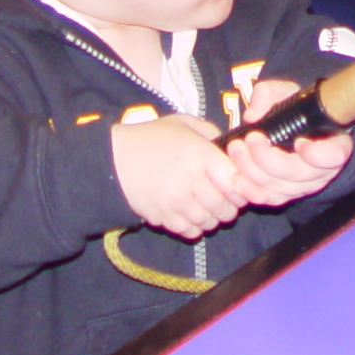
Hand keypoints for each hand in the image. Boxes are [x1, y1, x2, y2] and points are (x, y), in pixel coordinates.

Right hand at [111, 114, 244, 239]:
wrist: (113, 159)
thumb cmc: (151, 138)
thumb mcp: (182, 123)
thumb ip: (210, 132)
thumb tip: (231, 147)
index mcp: (200, 155)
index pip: (236, 181)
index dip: (240, 185)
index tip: (236, 183)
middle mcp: (191, 181)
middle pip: (225, 206)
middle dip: (229, 205)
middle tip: (224, 199)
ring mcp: (176, 202)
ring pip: (209, 222)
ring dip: (212, 217)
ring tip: (206, 207)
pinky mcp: (163, 218)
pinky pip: (189, 231)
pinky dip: (194, 227)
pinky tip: (190, 215)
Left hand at [223, 79, 351, 207]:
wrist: (290, 126)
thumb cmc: (294, 108)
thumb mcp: (284, 90)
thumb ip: (267, 94)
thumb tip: (251, 117)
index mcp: (334, 143)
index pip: (334, 156)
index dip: (317, 155)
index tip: (299, 142)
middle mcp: (323, 170)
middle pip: (297, 173)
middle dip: (267, 158)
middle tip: (249, 138)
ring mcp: (305, 186)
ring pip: (280, 187)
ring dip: (253, 171)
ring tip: (236, 149)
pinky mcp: (287, 195)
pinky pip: (270, 200)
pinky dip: (252, 192)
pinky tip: (237, 180)